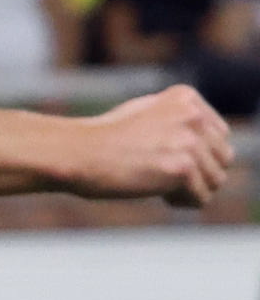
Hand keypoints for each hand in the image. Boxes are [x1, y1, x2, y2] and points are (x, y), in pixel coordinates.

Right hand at [59, 85, 234, 206]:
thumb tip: (213, 137)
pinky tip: (157, 193)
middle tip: (161, 172)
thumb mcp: (146, 114)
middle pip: (223, 158)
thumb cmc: (104, 138)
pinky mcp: (181, 167)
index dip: (196, 154)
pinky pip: (201, 198)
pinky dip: (181, 202)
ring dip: (190, 189)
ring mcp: (188, 141)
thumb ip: (181, 120)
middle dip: (198, 172)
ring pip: (216, 180)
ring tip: (158, 183)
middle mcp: (192, 115)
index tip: (164, 154)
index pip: (220, 136)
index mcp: (185, 97)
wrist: (75, 152)